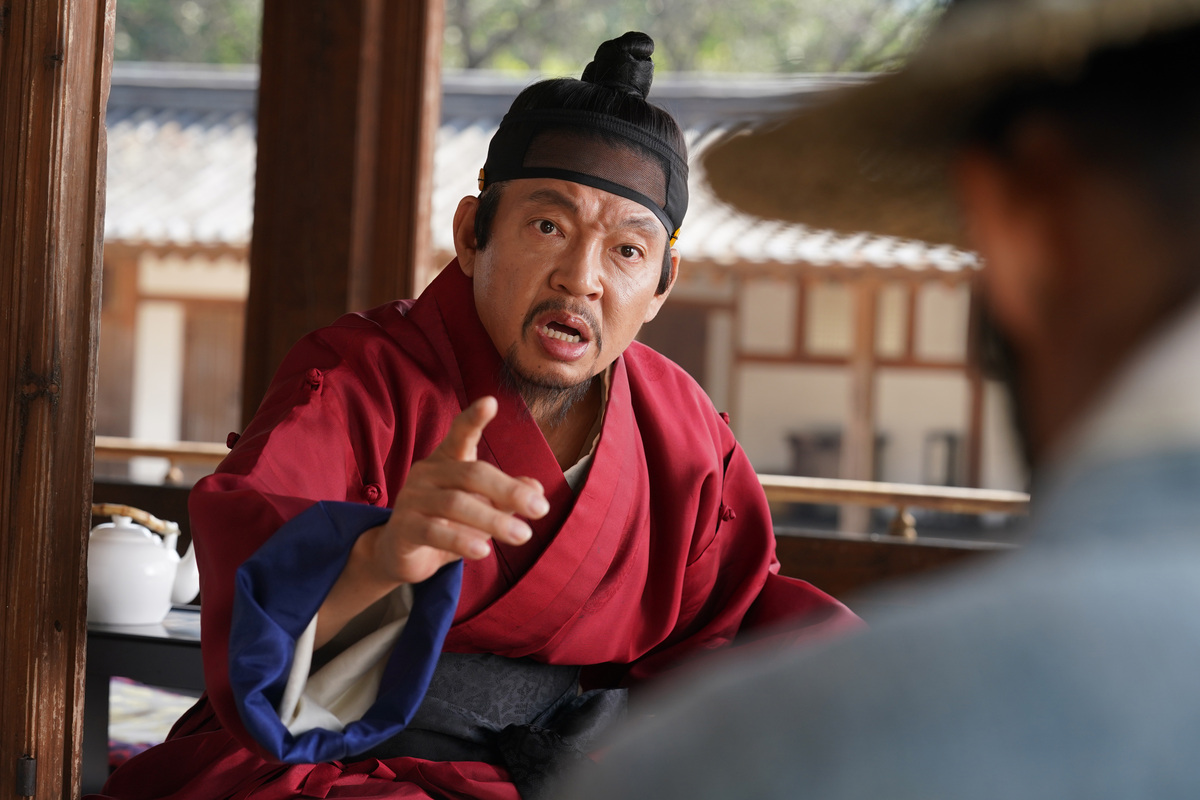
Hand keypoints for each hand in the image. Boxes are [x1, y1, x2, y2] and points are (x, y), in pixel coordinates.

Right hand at [367, 395, 548, 584]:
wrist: (400, 553)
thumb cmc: (446, 523)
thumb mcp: (481, 507)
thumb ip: (506, 496)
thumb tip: (537, 488)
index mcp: (446, 460)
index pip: (459, 434)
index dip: (474, 419)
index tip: (490, 402)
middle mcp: (427, 473)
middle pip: (471, 474)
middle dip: (508, 491)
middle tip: (540, 510)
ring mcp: (411, 499)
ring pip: (454, 503)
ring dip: (493, 520)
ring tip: (523, 536)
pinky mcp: (403, 528)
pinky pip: (433, 531)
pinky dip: (461, 540)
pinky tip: (484, 551)